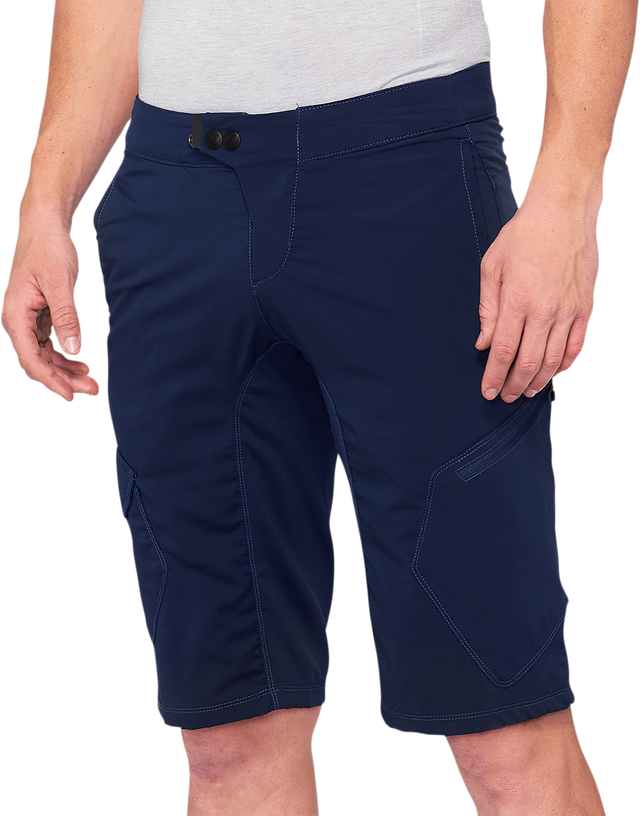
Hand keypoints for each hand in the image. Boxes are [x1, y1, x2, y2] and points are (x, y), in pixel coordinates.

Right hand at [1, 215, 101, 403]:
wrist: (45, 225)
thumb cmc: (49, 249)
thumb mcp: (61, 283)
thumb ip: (67, 317)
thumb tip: (72, 350)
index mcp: (14, 315)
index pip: (30, 359)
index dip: (50, 381)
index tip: (70, 396)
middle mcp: (16, 321)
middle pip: (37, 362)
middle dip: (63, 380)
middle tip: (92, 391)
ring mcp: (27, 320)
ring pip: (44, 356)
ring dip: (66, 371)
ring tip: (92, 382)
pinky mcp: (38, 317)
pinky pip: (49, 344)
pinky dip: (65, 356)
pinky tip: (83, 364)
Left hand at [475, 192, 599, 401]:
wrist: (563, 212)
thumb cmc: (523, 235)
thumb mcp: (492, 267)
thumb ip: (487, 309)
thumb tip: (484, 342)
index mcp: (516, 300)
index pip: (504, 351)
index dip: (495, 376)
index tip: (488, 391)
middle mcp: (544, 310)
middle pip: (528, 362)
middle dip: (514, 385)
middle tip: (506, 396)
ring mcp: (568, 310)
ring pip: (553, 360)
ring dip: (538, 380)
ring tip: (527, 391)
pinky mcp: (585, 307)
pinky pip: (577, 345)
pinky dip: (565, 364)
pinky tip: (554, 373)